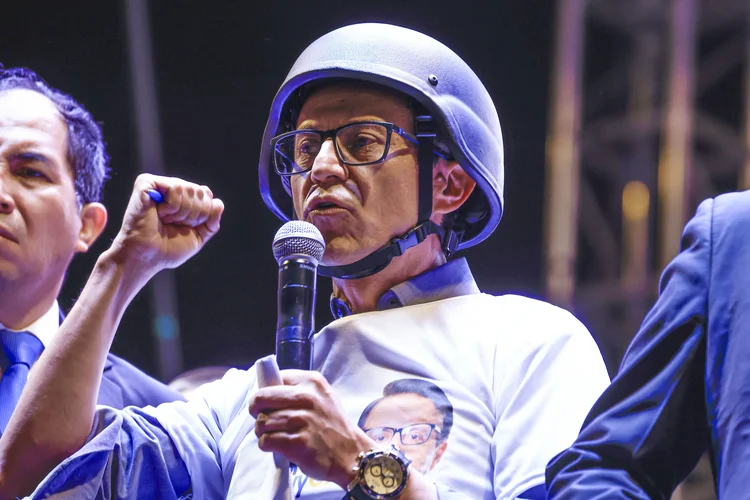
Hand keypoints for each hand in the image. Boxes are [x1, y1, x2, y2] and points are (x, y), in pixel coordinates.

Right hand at [109, 173, 223, 274]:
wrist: (146, 257)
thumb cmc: (168, 248)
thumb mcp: (198, 236)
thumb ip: (212, 220)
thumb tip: (218, 202)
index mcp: (183, 199)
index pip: (207, 195)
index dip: (203, 214)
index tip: (186, 227)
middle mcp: (172, 188)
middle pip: (201, 192)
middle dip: (193, 215)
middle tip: (173, 224)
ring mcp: (159, 185)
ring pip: (190, 189)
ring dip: (181, 212)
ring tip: (164, 220)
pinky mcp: (146, 183)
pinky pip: (175, 188)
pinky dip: (171, 206)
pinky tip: (158, 213)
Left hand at [249, 370, 375, 488]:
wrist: (351, 454)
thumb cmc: (333, 426)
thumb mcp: (322, 397)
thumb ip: (298, 390)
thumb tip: (266, 392)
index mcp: (312, 382)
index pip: (274, 378)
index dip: (266, 391)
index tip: (269, 403)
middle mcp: (306, 398)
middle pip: (260, 398)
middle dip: (257, 411)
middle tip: (264, 419)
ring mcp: (301, 420)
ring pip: (261, 422)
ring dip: (263, 431)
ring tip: (276, 435)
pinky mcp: (297, 442)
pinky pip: (265, 441)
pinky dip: (267, 445)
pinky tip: (278, 446)